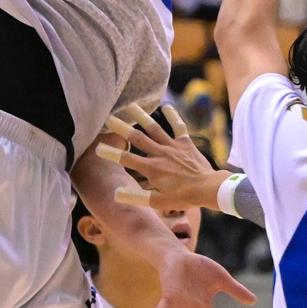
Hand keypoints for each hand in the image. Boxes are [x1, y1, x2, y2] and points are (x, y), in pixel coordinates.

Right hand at [108, 105, 225, 212]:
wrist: (209, 188)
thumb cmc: (184, 197)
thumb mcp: (159, 202)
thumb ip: (136, 197)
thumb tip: (116, 194)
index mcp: (152, 168)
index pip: (126, 159)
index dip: (111, 153)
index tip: (97, 147)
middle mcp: (160, 154)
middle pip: (137, 138)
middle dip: (121, 127)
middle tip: (108, 117)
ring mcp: (173, 147)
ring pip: (154, 128)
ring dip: (141, 116)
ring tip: (130, 105)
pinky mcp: (185, 143)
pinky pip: (178, 127)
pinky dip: (173, 116)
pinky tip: (166, 106)